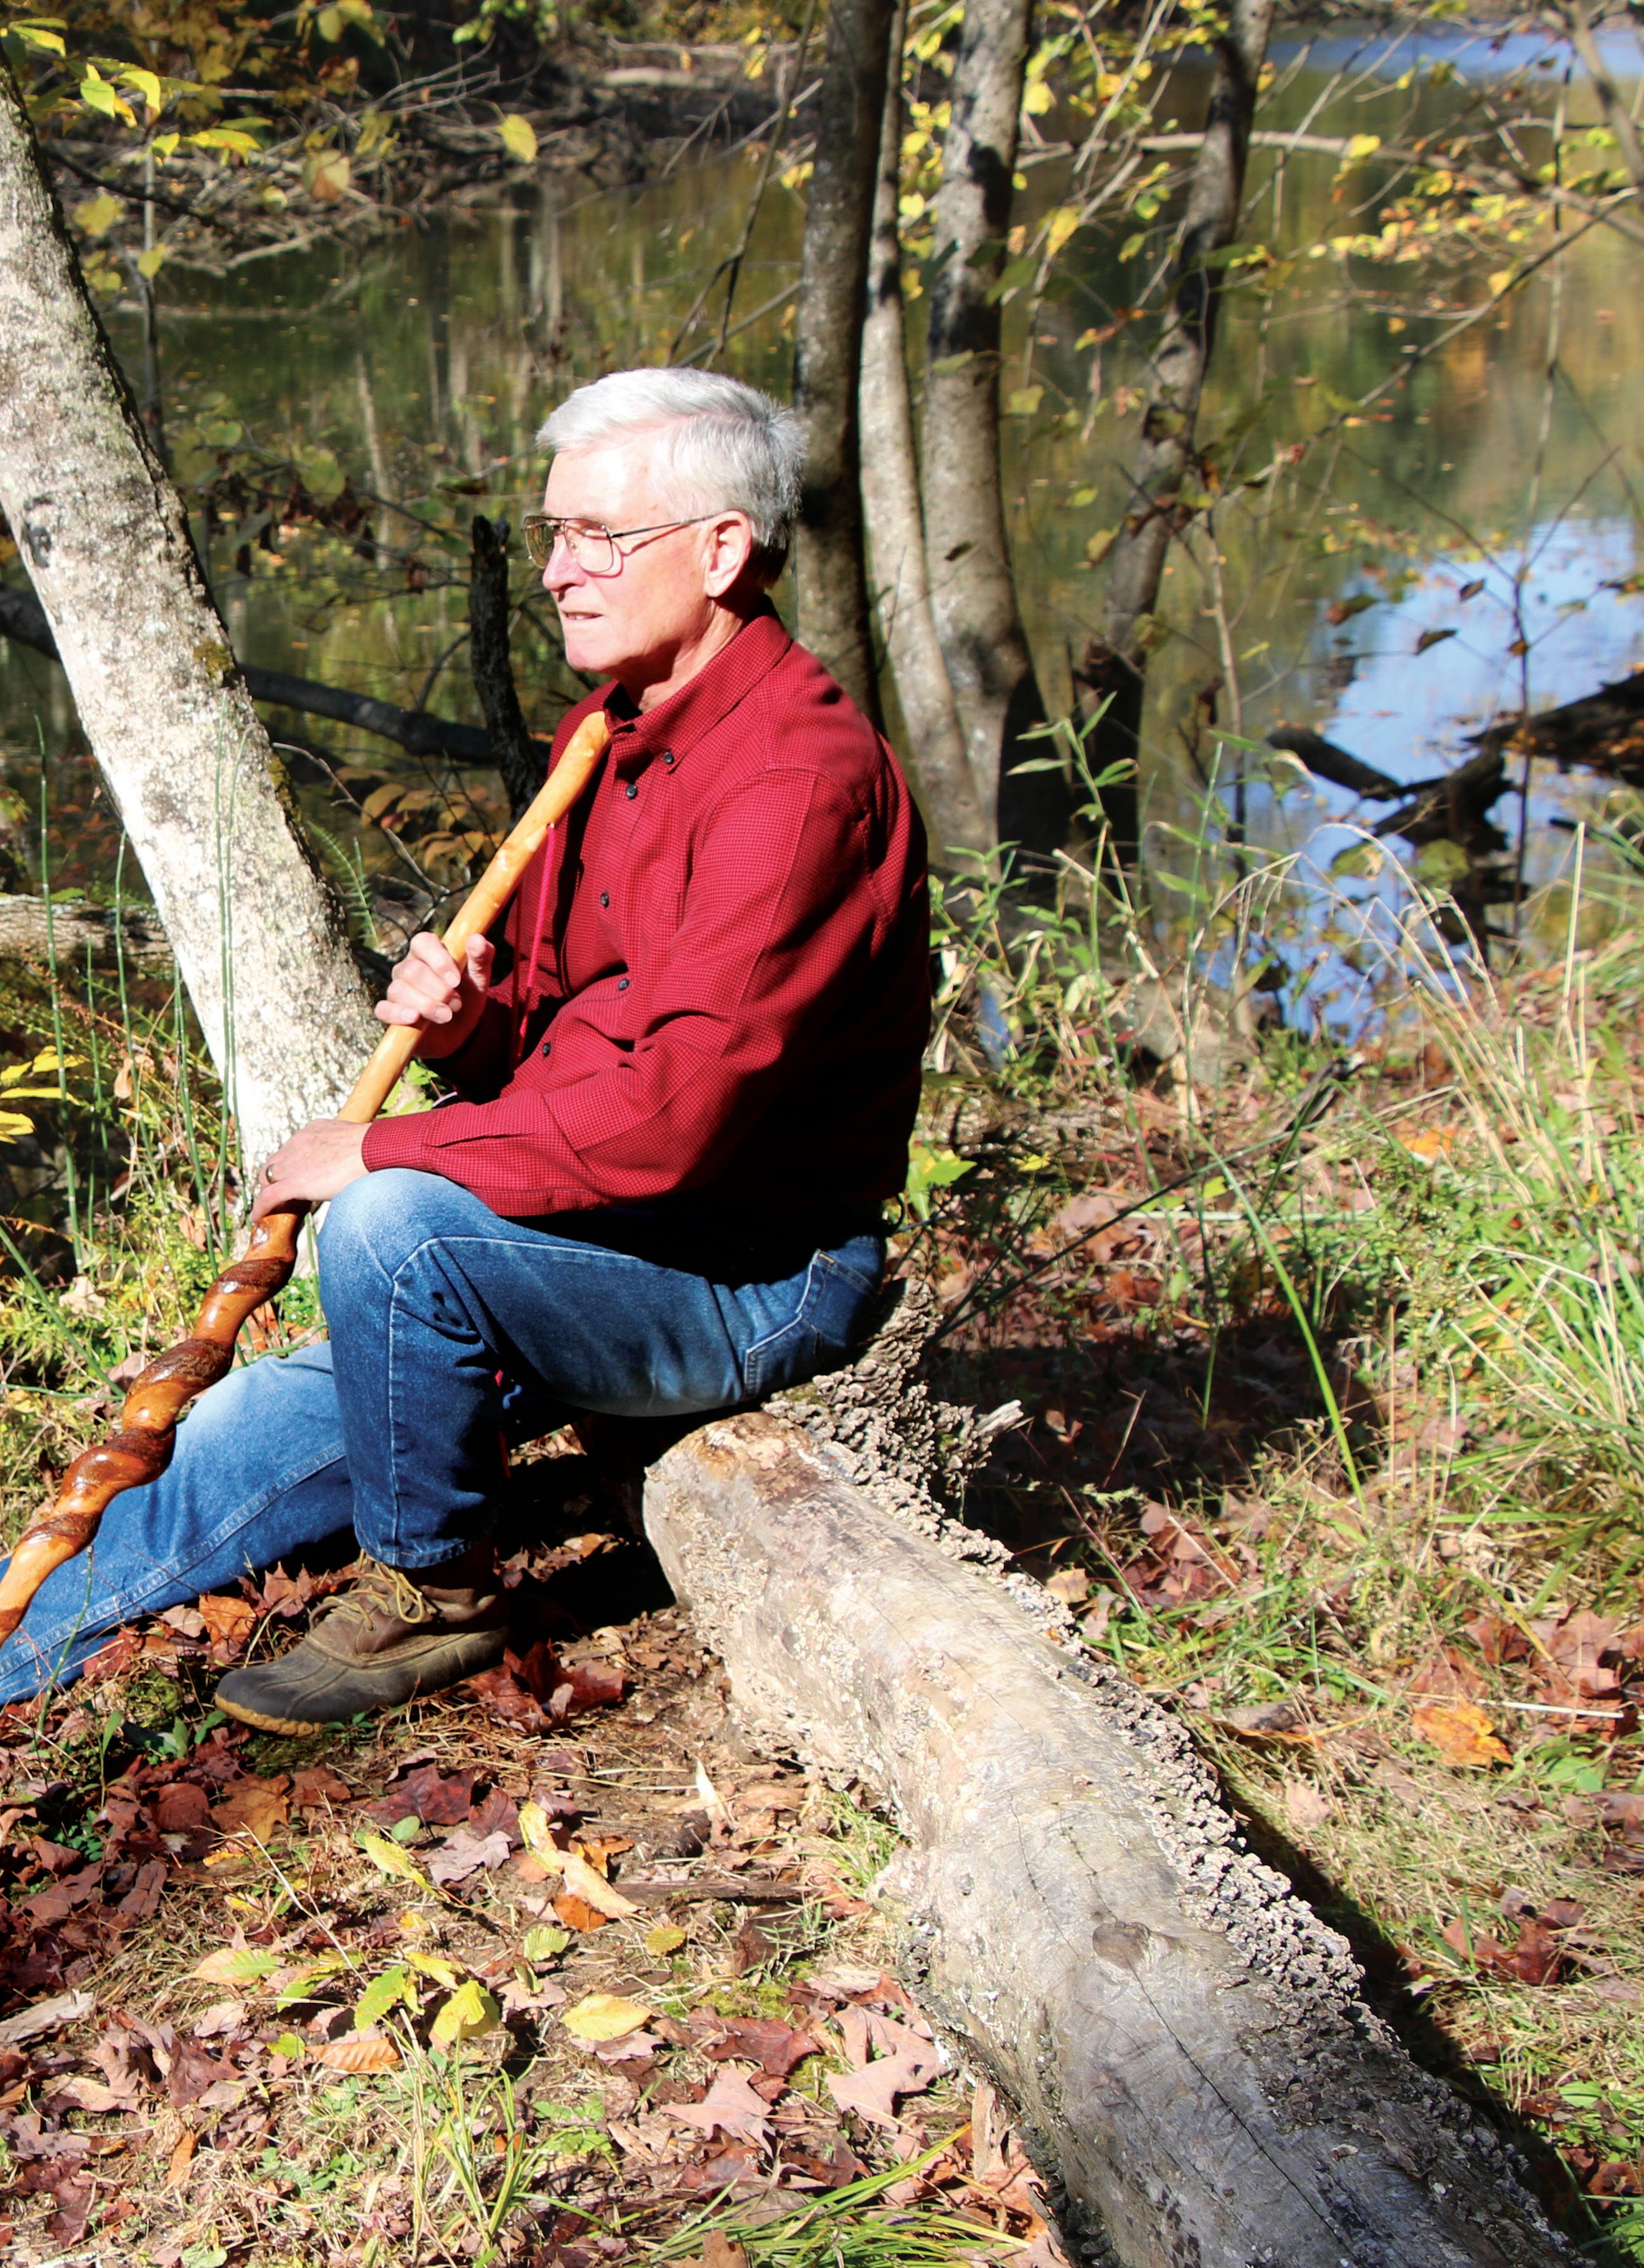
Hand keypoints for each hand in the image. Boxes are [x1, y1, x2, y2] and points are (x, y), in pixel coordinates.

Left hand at [252, 1119, 368, 1221]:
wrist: (372, 1149)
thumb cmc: (373, 1148)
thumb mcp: (354, 1142)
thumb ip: (345, 1151)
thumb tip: (352, 1163)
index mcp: (313, 1131)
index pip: (292, 1148)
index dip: (290, 1163)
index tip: (297, 1173)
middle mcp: (298, 1143)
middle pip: (274, 1162)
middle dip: (273, 1177)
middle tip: (279, 1191)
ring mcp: (293, 1162)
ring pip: (266, 1178)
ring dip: (266, 1191)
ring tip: (268, 1205)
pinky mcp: (293, 1183)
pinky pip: (268, 1197)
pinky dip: (260, 1207)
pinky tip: (257, 1217)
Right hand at [375, 931, 493, 1060]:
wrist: (460, 1031)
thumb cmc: (467, 997)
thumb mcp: (479, 979)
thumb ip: (481, 958)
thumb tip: (477, 939)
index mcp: (428, 952)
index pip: (423, 942)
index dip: (438, 960)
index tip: (456, 980)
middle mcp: (408, 967)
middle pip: (412, 970)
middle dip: (439, 990)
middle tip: (457, 1004)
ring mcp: (396, 989)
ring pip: (399, 990)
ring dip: (426, 1005)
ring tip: (446, 1016)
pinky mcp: (390, 1012)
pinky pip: (383, 1009)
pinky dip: (397, 1013)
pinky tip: (414, 1018)